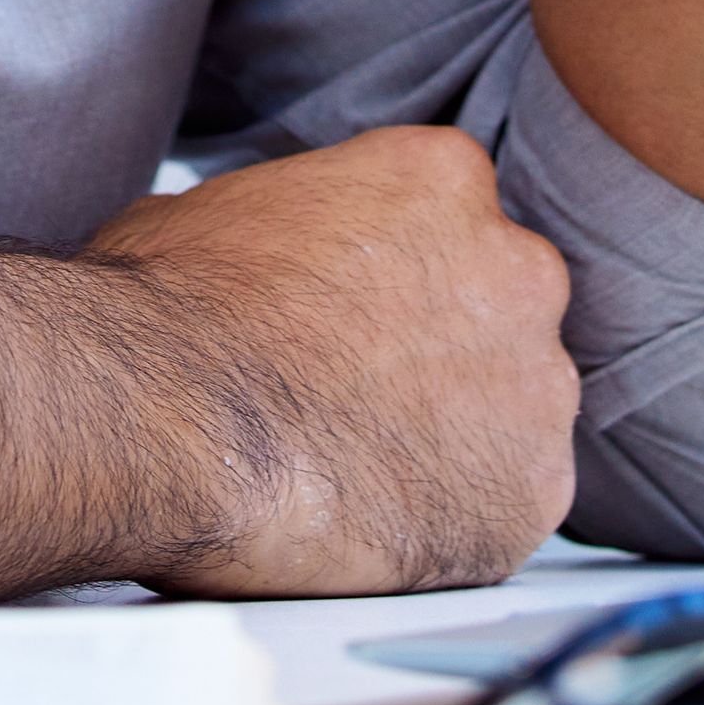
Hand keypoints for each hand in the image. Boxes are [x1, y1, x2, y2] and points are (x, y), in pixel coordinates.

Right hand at [84, 125, 576, 594]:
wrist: (166, 422)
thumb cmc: (167, 316)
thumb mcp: (216, 210)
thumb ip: (286, 223)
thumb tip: (262, 256)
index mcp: (445, 180)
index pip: (454, 222)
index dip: (400, 280)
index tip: (359, 322)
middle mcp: (519, 271)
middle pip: (501, 313)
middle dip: (445, 355)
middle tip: (359, 398)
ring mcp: (536, 389)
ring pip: (514, 415)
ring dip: (457, 439)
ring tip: (359, 471)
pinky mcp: (530, 497)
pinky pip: (507, 510)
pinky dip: (456, 523)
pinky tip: (380, 524)